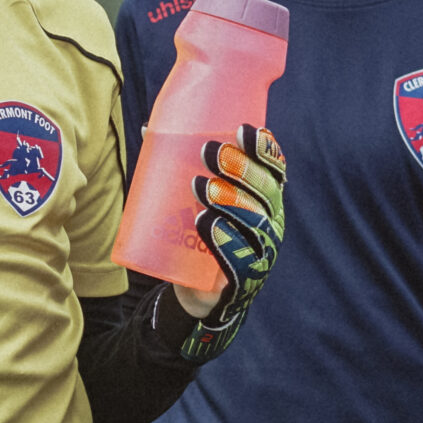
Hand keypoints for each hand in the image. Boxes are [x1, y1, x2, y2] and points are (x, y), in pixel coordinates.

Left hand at [173, 126, 286, 359]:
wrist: (198, 293)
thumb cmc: (200, 235)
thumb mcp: (196, 200)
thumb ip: (179, 168)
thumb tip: (147, 130)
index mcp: (265, 201)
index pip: (275, 172)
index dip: (264, 151)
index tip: (243, 130)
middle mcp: (270, 224)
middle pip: (266, 194)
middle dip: (242, 169)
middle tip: (210, 151)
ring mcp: (260, 252)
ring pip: (255, 223)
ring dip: (230, 200)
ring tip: (201, 186)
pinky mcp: (243, 279)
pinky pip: (238, 259)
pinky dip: (222, 239)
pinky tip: (205, 223)